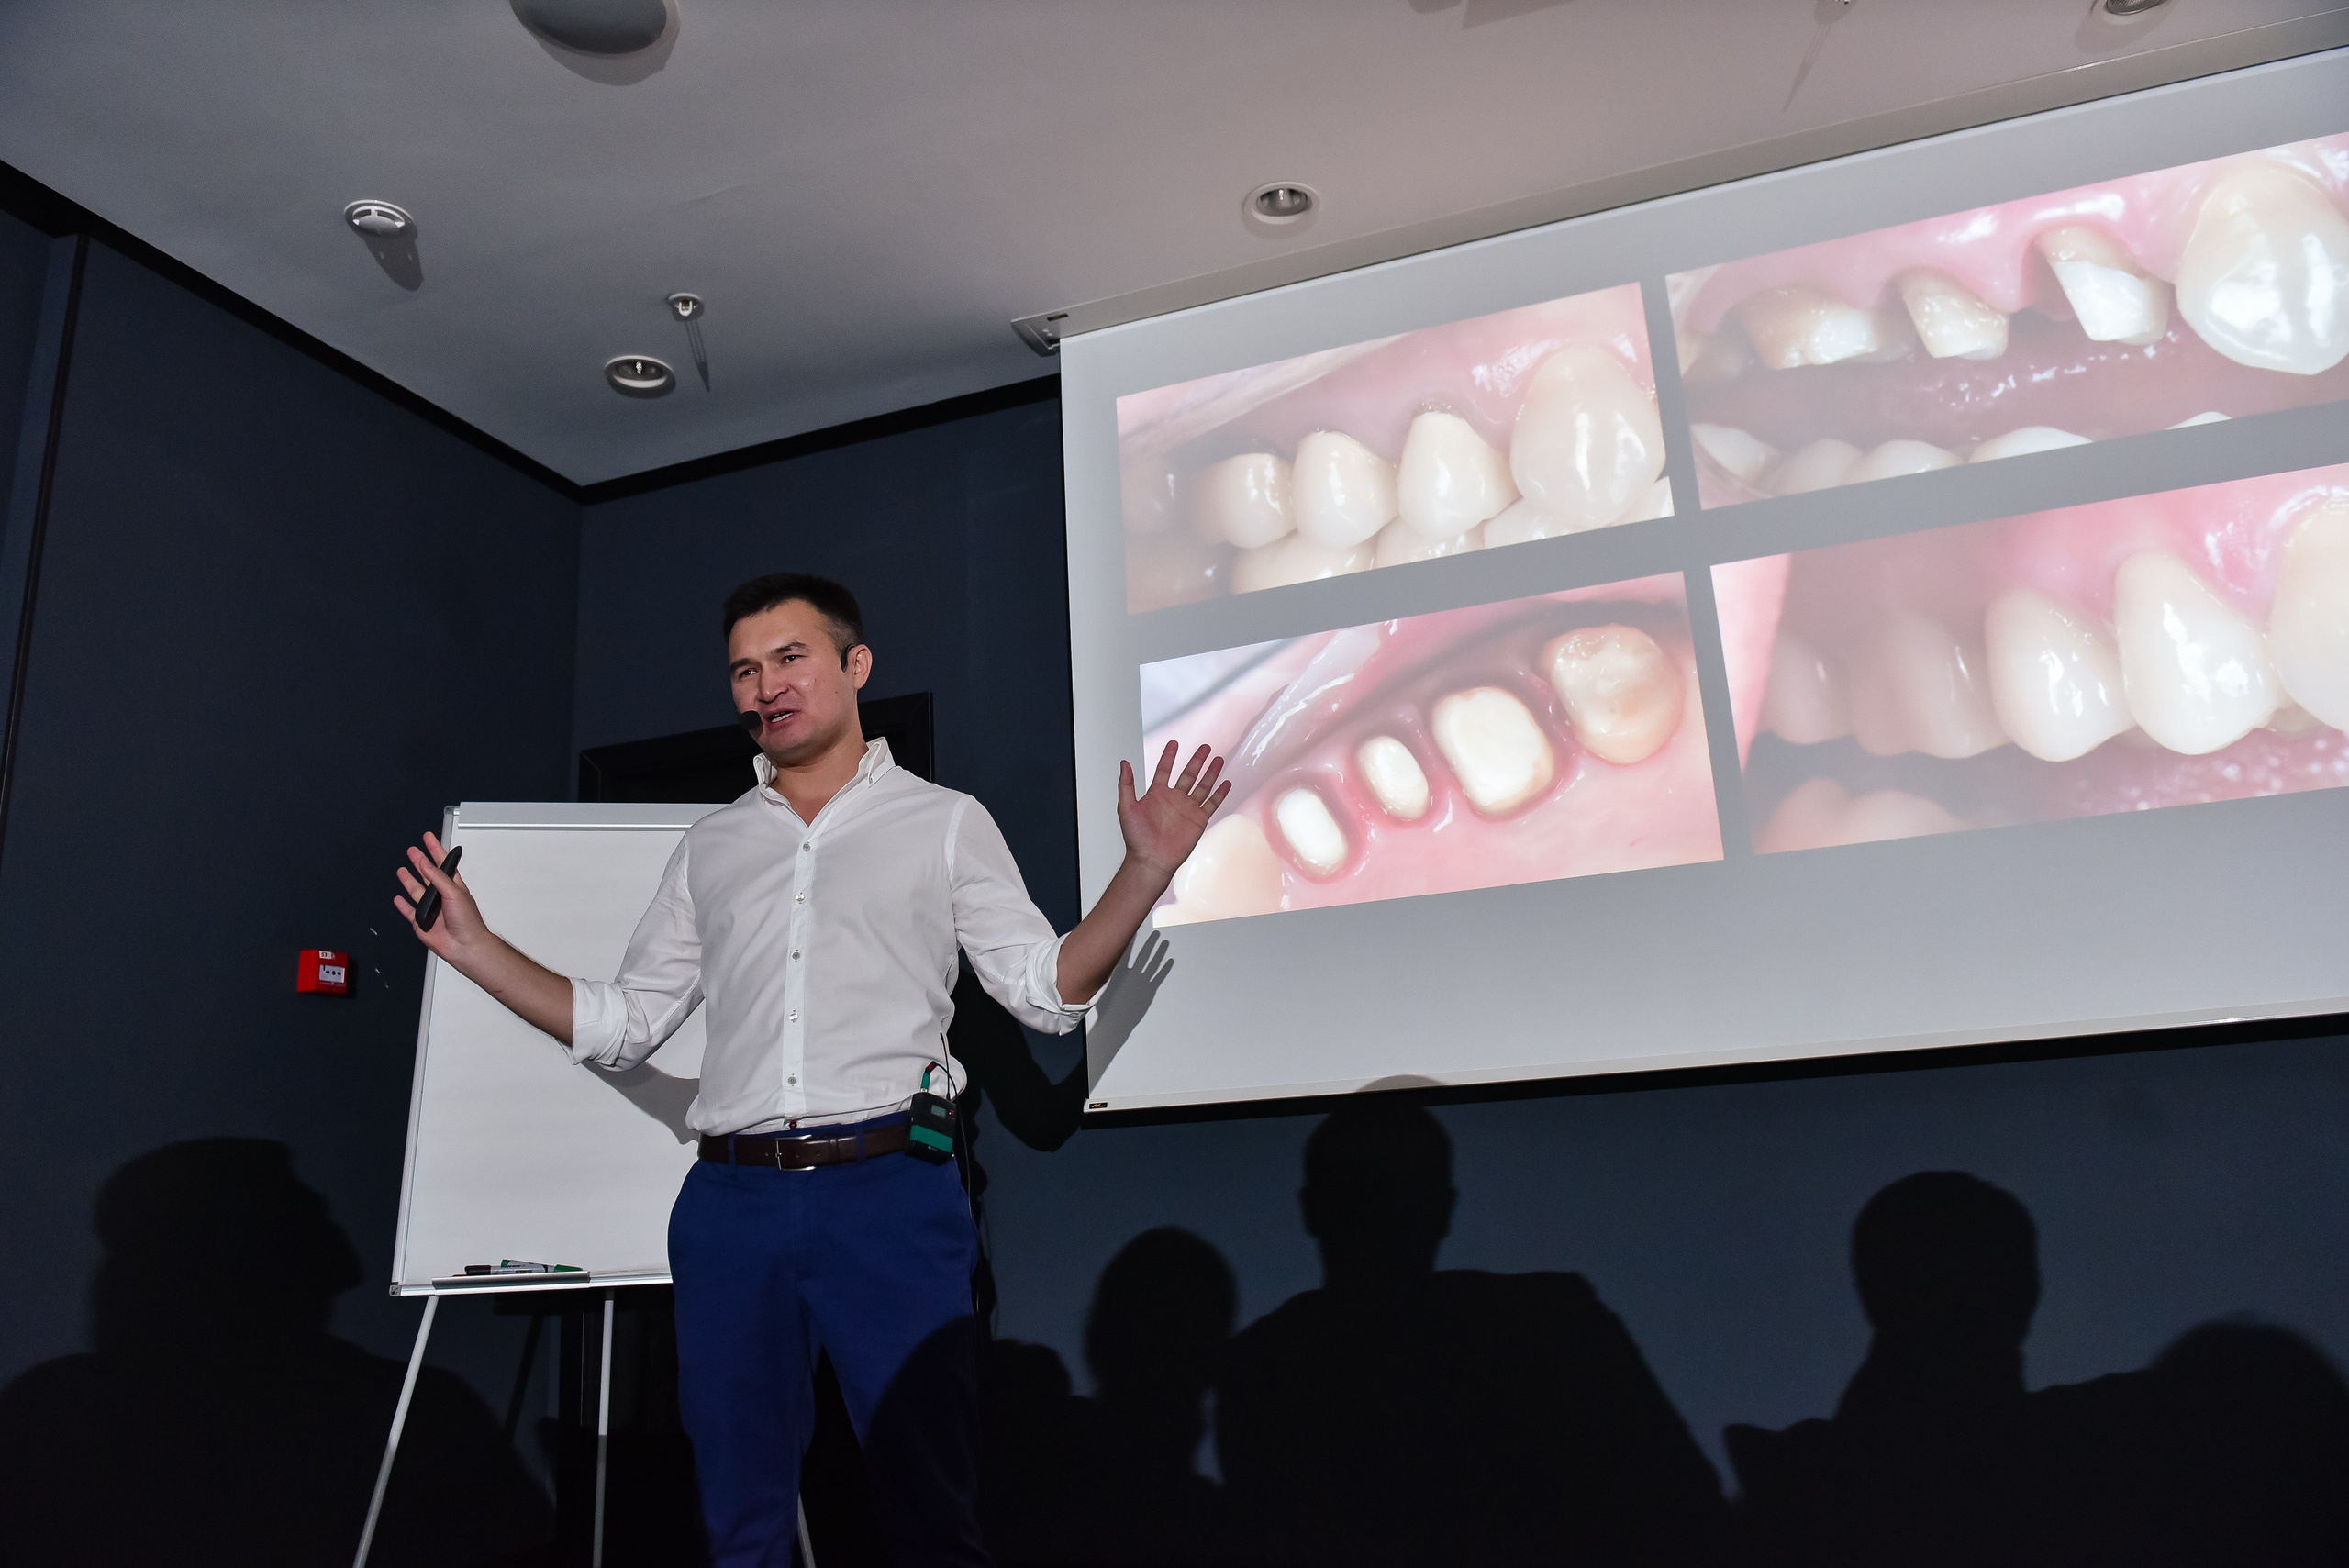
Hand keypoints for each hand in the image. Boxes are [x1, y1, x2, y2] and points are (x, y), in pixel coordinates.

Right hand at [393, 830, 486, 960]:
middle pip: (427, 874)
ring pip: (416, 891)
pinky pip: (409, 912)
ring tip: (402, 869)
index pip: (442, 863)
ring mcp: (430, 909)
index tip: (428, 838)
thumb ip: (438, 878)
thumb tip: (426, 864)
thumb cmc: (468, 922)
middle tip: (412, 850)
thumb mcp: (454, 893)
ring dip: (409, 880)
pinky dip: (402, 905)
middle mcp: (441, 896)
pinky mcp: (421, 923)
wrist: (464, 945)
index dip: (435, 850)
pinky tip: (398, 898)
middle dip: (419, 861)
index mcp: (453, 886)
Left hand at [1117, 741, 1229, 876]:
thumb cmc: (1136, 838)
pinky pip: (1212, 803)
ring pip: (1202, 786)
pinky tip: (1226, 783)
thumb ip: (1126, 785)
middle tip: (1205, 746)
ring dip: (1211, 772)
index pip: (1164, 770)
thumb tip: (1123, 763)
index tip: (1174, 743)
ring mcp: (1187, 809)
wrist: (1151, 859)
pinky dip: (1220, 793)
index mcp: (1157, 794)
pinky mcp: (1198, 820)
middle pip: (1188, 774)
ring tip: (1218, 759)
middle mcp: (1174, 799)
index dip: (1169, 756)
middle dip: (1196, 760)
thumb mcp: (1126, 807)